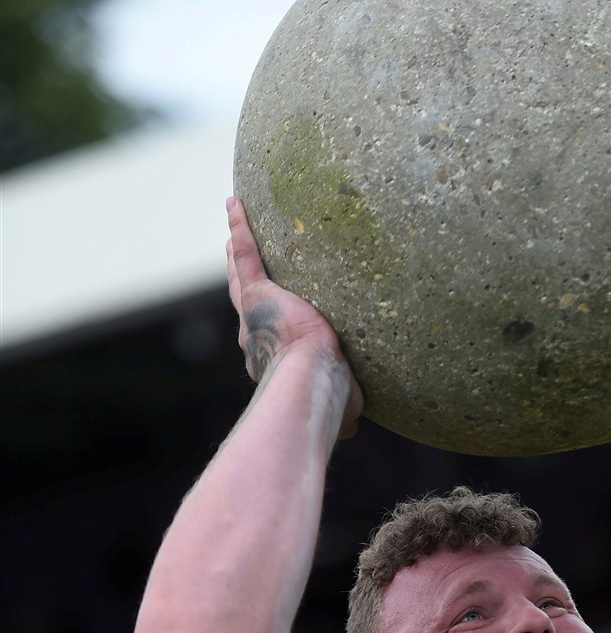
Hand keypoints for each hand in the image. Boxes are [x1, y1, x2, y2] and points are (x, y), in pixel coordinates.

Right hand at [225, 197, 363, 436]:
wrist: (311, 387)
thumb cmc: (327, 404)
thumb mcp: (339, 409)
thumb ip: (344, 412)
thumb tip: (354, 428)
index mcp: (273, 360)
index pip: (266, 337)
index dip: (265, 324)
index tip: (266, 317)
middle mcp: (256, 336)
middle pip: (245, 298)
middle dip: (241, 278)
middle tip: (236, 255)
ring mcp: (255, 312)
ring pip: (241, 272)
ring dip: (236, 246)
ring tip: (234, 219)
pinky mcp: (259, 293)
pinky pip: (247, 253)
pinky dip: (240, 229)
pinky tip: (235, 204)